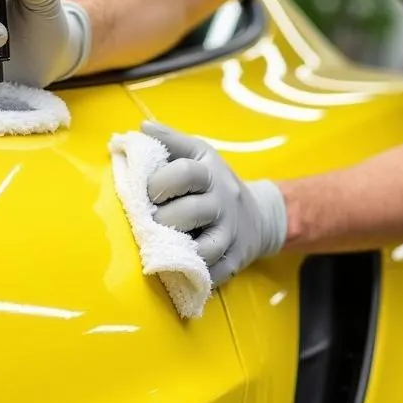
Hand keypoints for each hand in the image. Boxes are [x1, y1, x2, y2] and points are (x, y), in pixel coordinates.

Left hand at [143, 122, 286, 284]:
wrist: (260, 216)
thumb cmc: (214, 183)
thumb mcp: (199, 155)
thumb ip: (170, 142)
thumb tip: (142, 127)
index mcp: (210, 172)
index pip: (186, 172)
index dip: (160, 183)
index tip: (146, 192)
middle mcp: (223, 201)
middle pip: (192, 212)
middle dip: (163, 220)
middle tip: (149, 224)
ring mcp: (232, 232)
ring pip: (206, 248)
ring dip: (179, 251)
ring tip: (161, 248)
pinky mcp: (236, 259)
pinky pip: (214, 273)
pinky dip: (195, 275)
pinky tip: (179, 270)